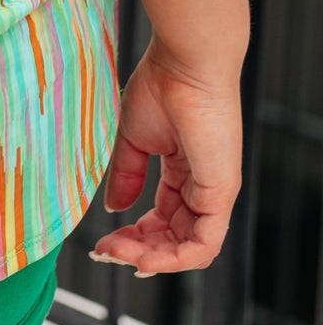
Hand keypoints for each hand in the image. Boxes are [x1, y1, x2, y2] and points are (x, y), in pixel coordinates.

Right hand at [90, 39, 242, 275]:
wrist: (185, 64)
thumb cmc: (162, 86)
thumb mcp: (134, 138)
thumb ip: (126, 175)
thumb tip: (114, 208)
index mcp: (183, 172)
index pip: (162, 218)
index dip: (134, 235)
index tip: (103, 241)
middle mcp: (202, 186)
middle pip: (173, 238)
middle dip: (138, 250)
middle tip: (107, 250)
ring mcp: (214, 192)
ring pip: (189, 248)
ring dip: (153, 259)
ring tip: (120, 254)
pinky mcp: (221, 193)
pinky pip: (204, 244)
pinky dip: (175, 259)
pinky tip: (145, 258)